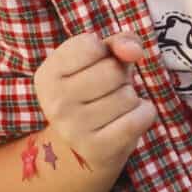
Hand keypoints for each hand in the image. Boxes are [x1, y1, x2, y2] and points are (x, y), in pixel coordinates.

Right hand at [34, 33, 154, 165]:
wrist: (83, 148)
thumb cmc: (96, 92)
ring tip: (113, 109)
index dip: (104, 53)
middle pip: (112, 70)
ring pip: (128, 95)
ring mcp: (73, 129)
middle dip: (120, 77)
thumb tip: (134, 51)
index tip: (94, 67)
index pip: (89, 45)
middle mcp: (54, 103)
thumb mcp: (102, 60)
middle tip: (107, 92)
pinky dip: (143, 114)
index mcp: (47, 75)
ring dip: (130, 98)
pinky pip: (141, 116)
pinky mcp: (97, 148)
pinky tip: (126, 121)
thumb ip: (119, 43)